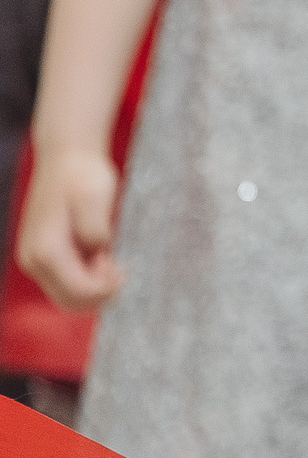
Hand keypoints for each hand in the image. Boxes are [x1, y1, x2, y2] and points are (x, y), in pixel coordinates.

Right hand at [15, 148, 122, 310]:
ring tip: (110, 257)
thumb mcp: (96, 199)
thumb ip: (95, 231)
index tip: (124, 270)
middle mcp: (33, 260)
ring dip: (92, 285)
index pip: (78, 292)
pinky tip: (101, 254)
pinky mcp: (41, 255)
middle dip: (98, 293)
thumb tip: (98, 254)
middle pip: (68, 301)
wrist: (66, 156)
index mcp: (45, 250)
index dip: (106, 289)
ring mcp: (34, 259)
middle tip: (120, 267)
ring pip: (66, 294)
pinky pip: (64, 280)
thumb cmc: (83, 175)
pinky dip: (85, 276)